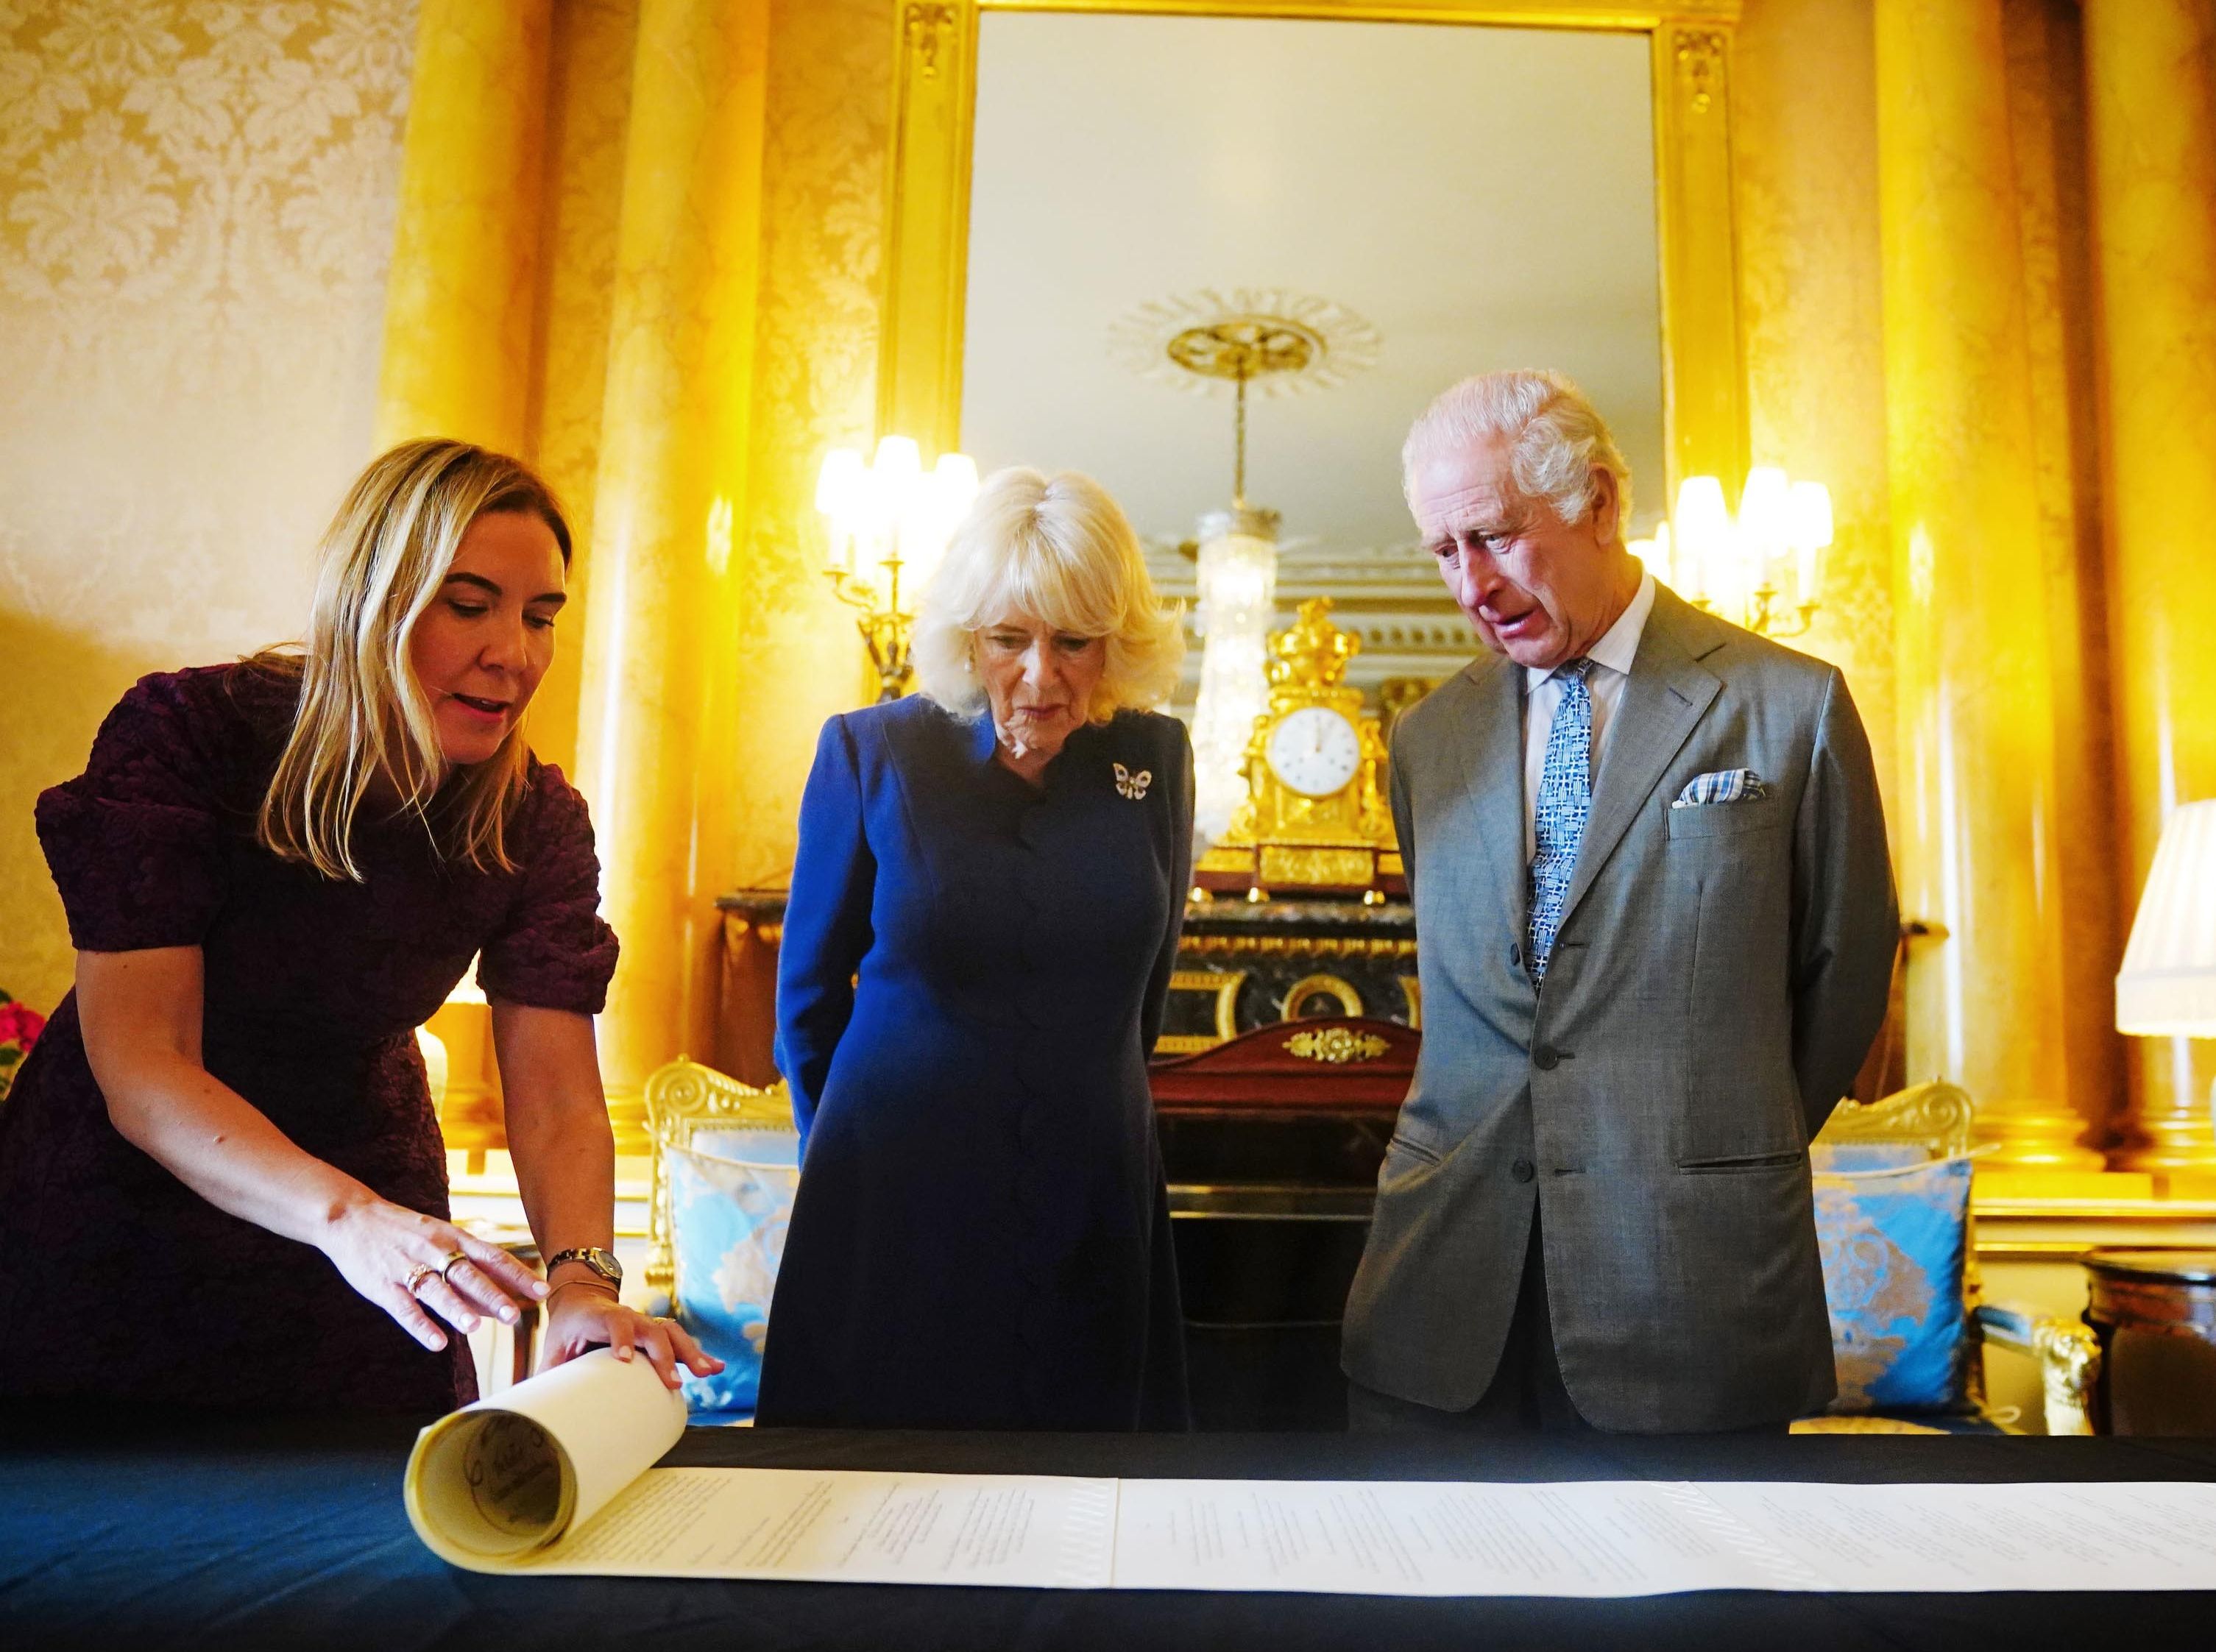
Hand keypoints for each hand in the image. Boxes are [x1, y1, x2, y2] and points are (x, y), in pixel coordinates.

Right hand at [319, 1195, 548, 1351]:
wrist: (352, 1217)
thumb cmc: (404, 1233)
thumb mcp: (440, 1241)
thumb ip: (469, 1273)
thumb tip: (501, 1304)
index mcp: (453, 1237)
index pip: (492, 1257)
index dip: (518, 1275)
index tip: (542, 1292)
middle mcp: (434, 1250)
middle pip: (467, 1274)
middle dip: (492, 1294)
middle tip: (515, 1315)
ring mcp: (407, 1267)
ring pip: (436, 1290)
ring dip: (456, 1309)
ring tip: (476, 1328)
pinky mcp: (382, 1286)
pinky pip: (404, 1308)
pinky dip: (421, 1326)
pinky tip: (438, 1343)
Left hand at [538, 1282, 724, 1390]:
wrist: (582, 1300)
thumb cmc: (566, 1330)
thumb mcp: (552, 1348)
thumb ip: (546, 1375)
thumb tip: (527, 1410)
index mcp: (599, 1318)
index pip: (614, 1322)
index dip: (620, 1339)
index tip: (625, 1360)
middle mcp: (628, 1317)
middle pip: (652, 1330)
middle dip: (665, 1355)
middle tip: (674, 1383)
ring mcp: (645, 1323)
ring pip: (672, 1332)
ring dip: (691, 1353)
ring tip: (709, 1372)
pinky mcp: (657, 1333)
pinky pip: (680, 1340)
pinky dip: (698, 1353)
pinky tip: (716, 1367)